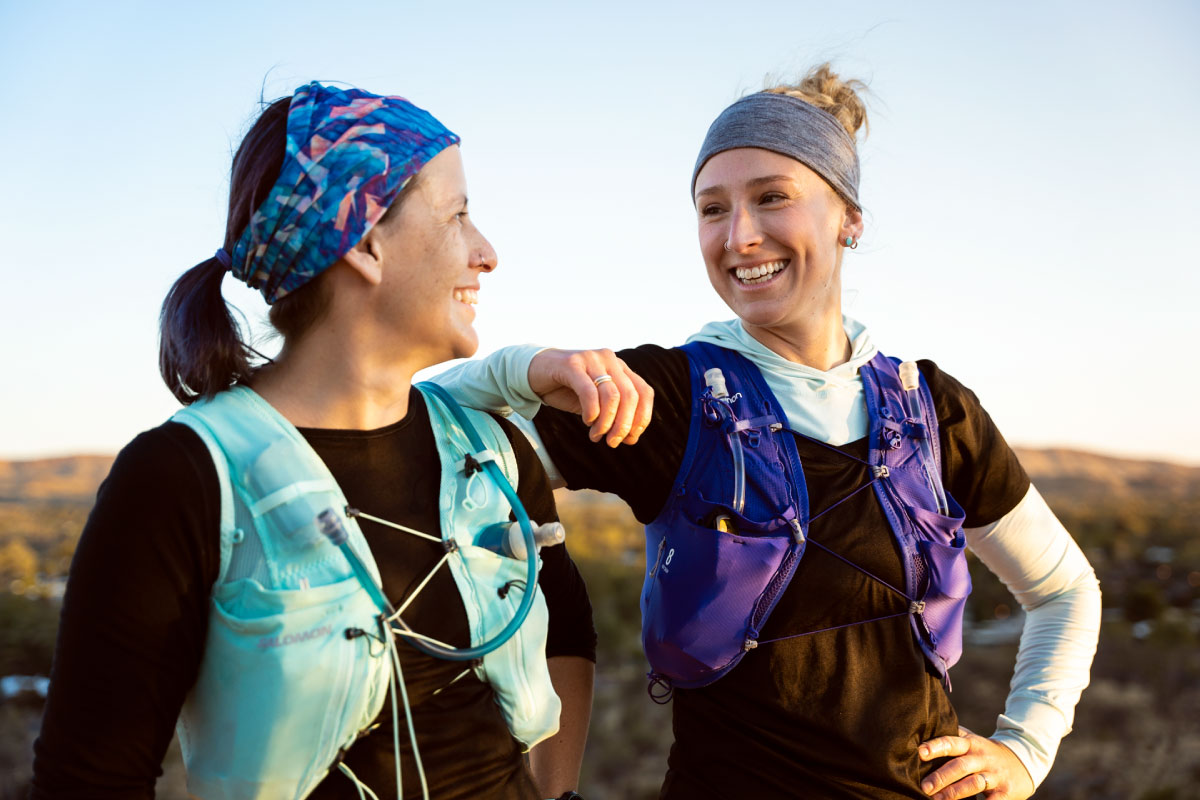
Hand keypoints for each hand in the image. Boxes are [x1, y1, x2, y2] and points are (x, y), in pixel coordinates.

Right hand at [527, 349, 652, 446]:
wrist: (535, 372)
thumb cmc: (567, 389)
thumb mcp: (595, 403)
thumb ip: (613, 415)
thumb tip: (631, 438)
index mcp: (620, 367)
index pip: (644, 392)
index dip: (642, 418)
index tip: (631, 439)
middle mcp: (610, 359)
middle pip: (630, 396)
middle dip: (624, 425)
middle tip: (612, 442)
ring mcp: (591, 358)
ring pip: (612, 396)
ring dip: (606, 423)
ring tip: (596, 435)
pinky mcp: (572, 363)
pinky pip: (589, 391)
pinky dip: (592, 412)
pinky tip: (587, 421)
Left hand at [918, 727, 1034, 799]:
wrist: (1023, 761)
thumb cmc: (985, 753)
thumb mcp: (971, 741)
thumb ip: (951, 738)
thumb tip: (920, 734)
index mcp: (971, 744)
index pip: (951, 742)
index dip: (936, 746)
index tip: (920, 752)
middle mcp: (982, 758)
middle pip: (960, 766)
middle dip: (941, 777)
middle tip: (925, 786)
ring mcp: (995, 775)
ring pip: (974, 783)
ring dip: (954, 793)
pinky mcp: (1006, 792)